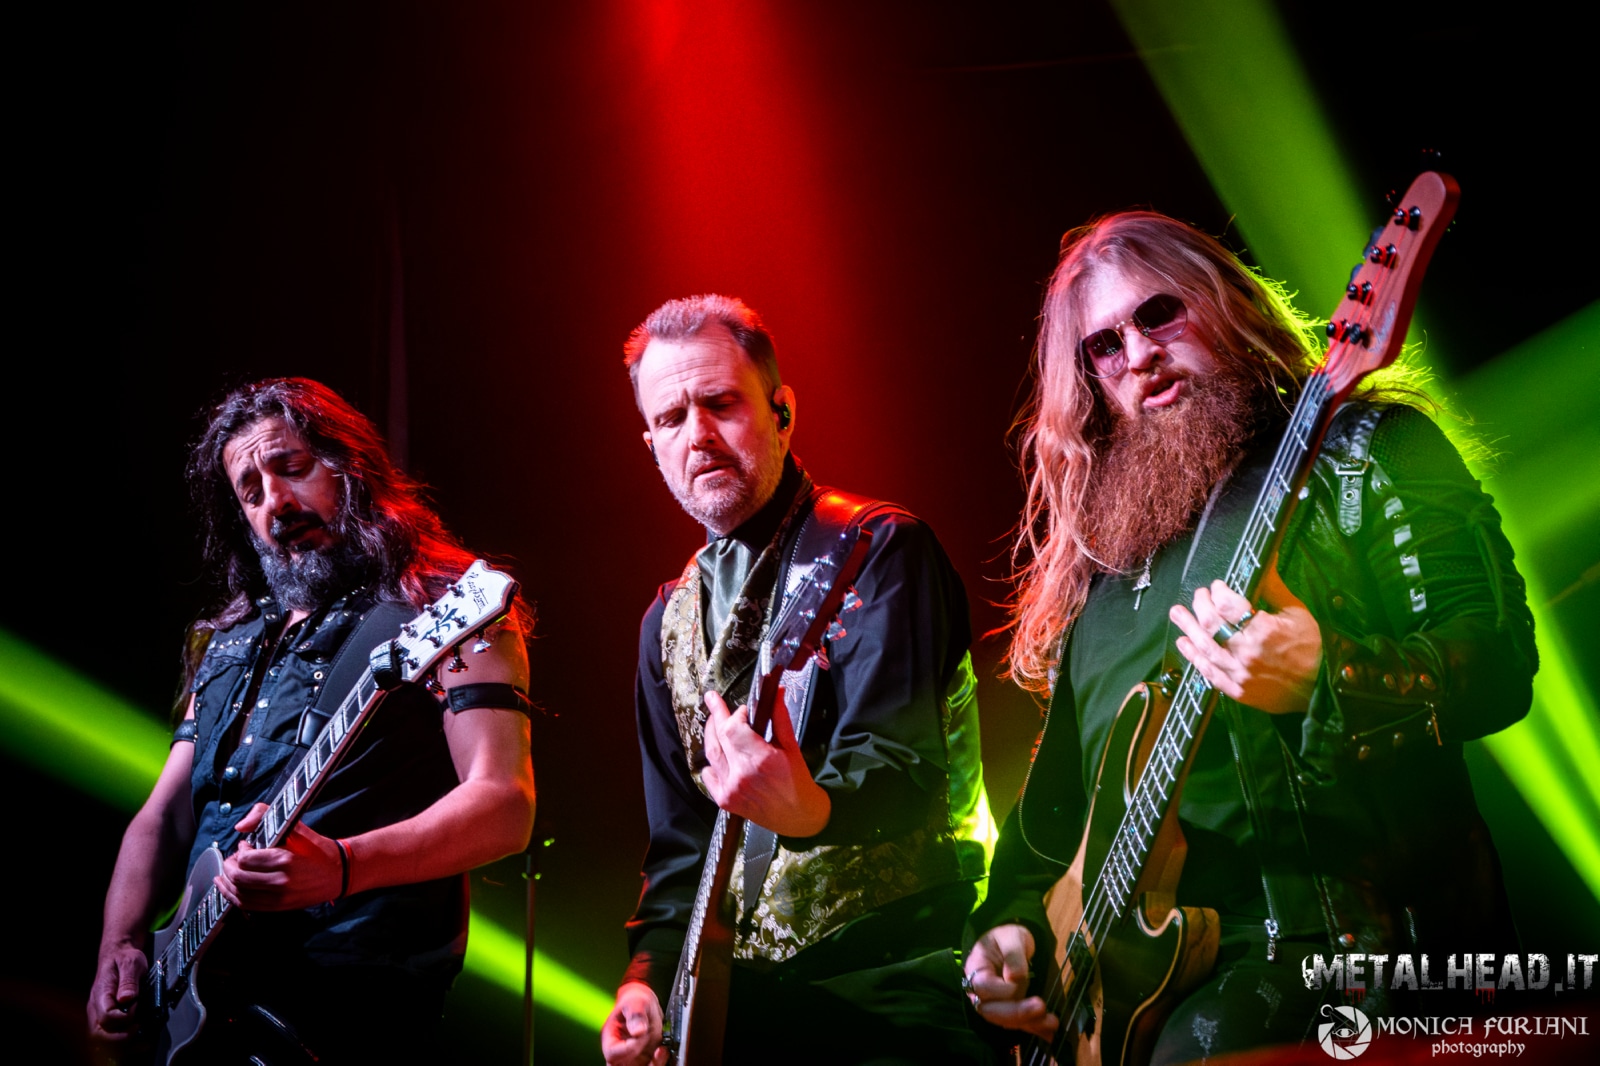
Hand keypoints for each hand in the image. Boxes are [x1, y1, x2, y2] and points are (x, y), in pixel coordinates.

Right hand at [87, 940, 146, 1041]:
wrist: (117, 954)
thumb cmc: (124, 958)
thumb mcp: (131, 963)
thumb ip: (129, 981)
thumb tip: (128, 998)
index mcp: (101, 994)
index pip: (106, 1017)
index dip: (124, 1017)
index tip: (137, 1007)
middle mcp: (95, 1007)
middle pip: (98, 1034)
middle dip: (118, 1037)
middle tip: (137, 1028)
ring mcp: (98, 1013)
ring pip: (100, 1038)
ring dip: (119, 1042)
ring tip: (138, 1035)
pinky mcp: (104, 1017)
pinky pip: (106, 1035)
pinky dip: (120, 1040)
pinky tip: (136, 1037)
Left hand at [215, 803, 342, 909]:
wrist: (339, 873)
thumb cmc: (318, 850)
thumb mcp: (297, 828)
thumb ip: (266, 817)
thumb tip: (241, 826)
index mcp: (285, 860)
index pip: (246, 859)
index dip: (240, 851)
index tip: (245, 845)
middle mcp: (280, 882)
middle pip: (239, 878)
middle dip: (229, 866)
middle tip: (233, 858)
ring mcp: (279, 898)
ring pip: (240, 894)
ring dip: (227, 883)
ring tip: (226, 873)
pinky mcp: (279, 907)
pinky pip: (248, 905)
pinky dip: (234, 897)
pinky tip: (229, 889)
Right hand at [601, 982, 666, 1065]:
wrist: (646, 1005)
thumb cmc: (635, 1001)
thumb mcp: (635, 1002)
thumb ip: (636, 1015)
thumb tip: (639, 1031)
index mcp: (610, 1038)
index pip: (613, 1053)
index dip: (628, 1047)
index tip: (641, 1034)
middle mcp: (620, 1052)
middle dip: (640, 1064)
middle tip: (654, 1052)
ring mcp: (633, 1057)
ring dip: (652, 1064)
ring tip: (661, 1050)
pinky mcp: (646, 1059)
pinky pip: (652, 1065)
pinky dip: (659, 1061)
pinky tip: (663, 1050)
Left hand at [700, 689, 829, 836]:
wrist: (799, 817)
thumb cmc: (797, 781)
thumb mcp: (792, 747)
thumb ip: (780, 718)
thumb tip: (776, 693)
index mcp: (761, 759)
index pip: (734, 727)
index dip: (735, 714)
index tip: (744, 711)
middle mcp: (742, 774)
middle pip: (719, 736)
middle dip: (716, 715)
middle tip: (713, 699)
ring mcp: (730, 789)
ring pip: (711, 753)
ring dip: (711, 734)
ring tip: (713, 721)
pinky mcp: (724, 800)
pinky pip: (708, 775)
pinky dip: (711, 762)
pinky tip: (719, 755)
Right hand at [965, 924, 1056, 1038]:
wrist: (1009, 945)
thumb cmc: (1006, 938)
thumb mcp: (1010, 937)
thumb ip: (1013, 955)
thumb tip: (1015, 978)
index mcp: (976, 969)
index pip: (984, 987)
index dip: (1002, 988)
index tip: (1021, 978)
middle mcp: (979, 992)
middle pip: (992, 1011)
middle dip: (1017, 1013)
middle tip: (1040, 1007)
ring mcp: (993, 1005)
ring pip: (1006, 1022)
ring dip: (1029, 1023)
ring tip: (1052, 1022)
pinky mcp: (1007, 1012)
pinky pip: (1018, 1024)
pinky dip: (1034, 1028)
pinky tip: (1049, 1032)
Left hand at [1169, 564, 1321, 714]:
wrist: (1319, 689)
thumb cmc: (1310, 647)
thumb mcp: (1297, 613)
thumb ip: (1274, 588)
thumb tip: (1268, 559)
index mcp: (1264, 629)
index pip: (1227, 605)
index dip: (1217, 592)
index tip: (1216, 586)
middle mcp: (1248, 651)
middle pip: (1211, 624)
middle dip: (1200, 605)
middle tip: (1197, 595)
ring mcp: (1240, 673)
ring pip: (1205, 647)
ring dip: (1187, 628)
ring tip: (1177, 613)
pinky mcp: (1236, 690)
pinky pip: (1209, 672)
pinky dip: (1193, 657)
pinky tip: (1183, 643)